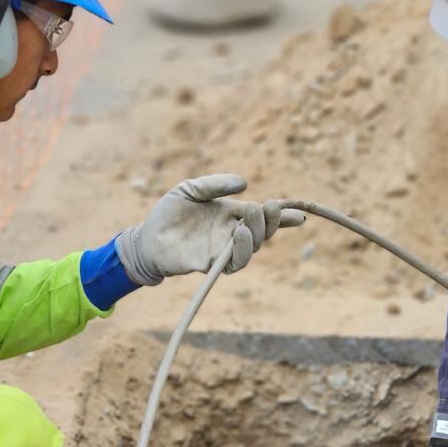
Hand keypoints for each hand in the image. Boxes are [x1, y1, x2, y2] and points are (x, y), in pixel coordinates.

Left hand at [115, 174, 305, 284]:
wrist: (148, 237)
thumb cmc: (169, 212)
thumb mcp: (191, 189)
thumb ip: (216, 185)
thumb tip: (244, 183)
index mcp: (231, 214)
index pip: (263, 215)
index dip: (283, 216)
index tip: (299, 214)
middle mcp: (232, 233)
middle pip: (263, 232)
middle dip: (272, 220)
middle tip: (269, 206)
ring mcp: (223, 249)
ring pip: (253, 247)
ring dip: (258, 233)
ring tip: (251, 217)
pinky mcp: (212, 263)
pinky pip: (235, 262)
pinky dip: (242, 250)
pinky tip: (239, 234)